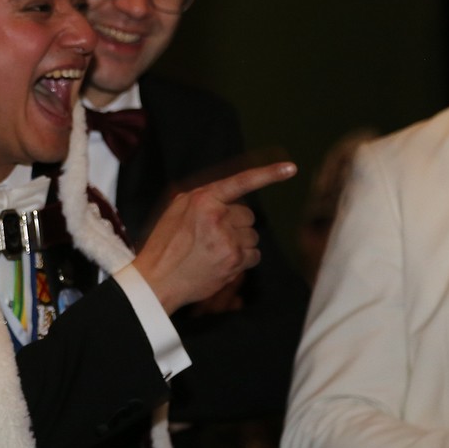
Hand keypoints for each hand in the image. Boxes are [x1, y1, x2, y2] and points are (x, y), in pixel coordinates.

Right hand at [133, 161, 296, 313]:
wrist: (157, 279)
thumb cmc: (165, 244)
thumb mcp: (176, 211)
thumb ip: (203, 201)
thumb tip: (228, 198)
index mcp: (201, 199)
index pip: (240, 182)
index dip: (268, 174)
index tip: (291, 168)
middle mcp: (216, 216)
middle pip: (248, 216)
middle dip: (236, 225)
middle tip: (213, 236)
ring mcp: (227, 239)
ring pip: (252, 236)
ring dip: (239, 243)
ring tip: (214, 251)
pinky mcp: (234, 260)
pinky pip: (254, 255)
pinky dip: (243, 259)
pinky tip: (222, 262)